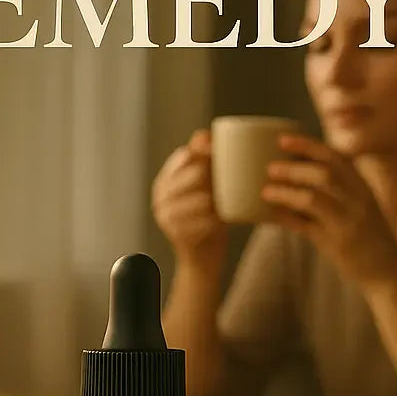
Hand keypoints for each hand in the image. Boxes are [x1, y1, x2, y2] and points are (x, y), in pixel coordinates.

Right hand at [152, 129, 226, 267]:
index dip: (204, 149)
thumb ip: (202, 164)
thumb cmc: (207, 219)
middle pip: (195, 175)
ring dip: (221, 199)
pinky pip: (206, 220)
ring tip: (233, 201)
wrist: (200, 261)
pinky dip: (219, 220)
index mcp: (165, 181)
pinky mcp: (178, 235)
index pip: (184, 156)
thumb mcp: (203, 190)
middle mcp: (161, 197)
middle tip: (235, 179)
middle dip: (217, 175)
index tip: (222, 147)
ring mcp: (167, 217)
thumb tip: (204, 134)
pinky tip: (225, 220)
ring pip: (202, 198)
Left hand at [262, 134, 396, 291]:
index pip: (335, 158)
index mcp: (362, 187)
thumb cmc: (368, 237)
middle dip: (293, 168)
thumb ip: (337, 192)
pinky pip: (305, 227)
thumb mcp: (359, 207)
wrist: (388, 271)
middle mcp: (357, 200)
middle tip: (270, 167)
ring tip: (266, 191)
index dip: (307, 146)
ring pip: (312, 198)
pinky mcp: (336, 243)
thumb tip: (295, 177)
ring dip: (286, 192)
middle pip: (323, 174)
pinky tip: (270, 215)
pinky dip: (286, 219)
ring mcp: (347, 222)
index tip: (283, 139)